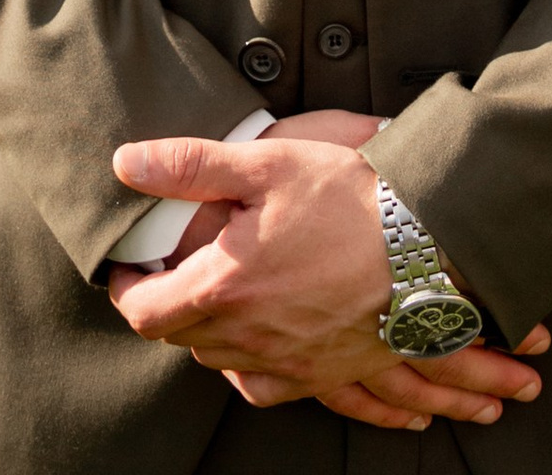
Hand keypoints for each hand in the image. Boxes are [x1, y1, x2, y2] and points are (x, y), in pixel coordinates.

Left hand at [106, 131, 545, 426]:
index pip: (144, 312)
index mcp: (223, 287)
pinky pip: (263, 388)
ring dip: (206, 332)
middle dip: (166, 304)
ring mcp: (285, 362)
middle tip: (173, 269)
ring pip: (218, 362)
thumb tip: (125, 163)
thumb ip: (189, 166)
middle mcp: (247, 336)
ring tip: (216, 295)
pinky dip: (248, 368)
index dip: (125, 289)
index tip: (128, 267)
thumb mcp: (266, 164)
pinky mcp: (319, 374)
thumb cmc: (347, 199)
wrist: (426, 245)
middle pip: (179, 337)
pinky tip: (255, 343)